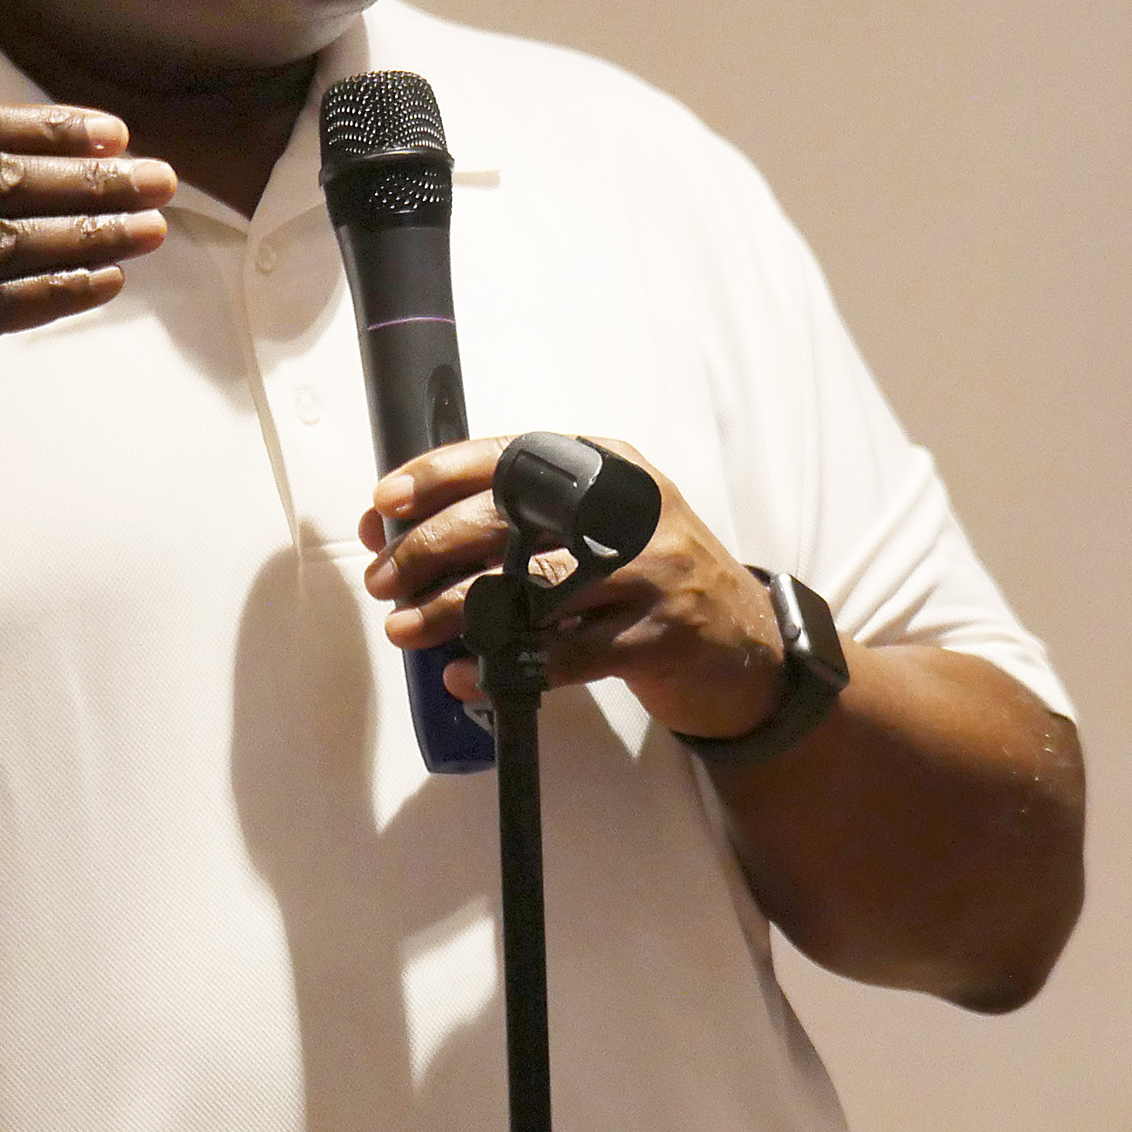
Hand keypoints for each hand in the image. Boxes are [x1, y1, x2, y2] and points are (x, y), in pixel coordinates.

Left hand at [359, 436, 787, 739]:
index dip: (439, 475)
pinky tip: (466, 675)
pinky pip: (560, 655)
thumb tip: (404, 525)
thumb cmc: (651, 582)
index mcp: (609, 468)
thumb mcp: (600, 529)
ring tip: (405, 629)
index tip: (384, 503)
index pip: (511, 456)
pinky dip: (502, 667)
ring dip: (451, 610)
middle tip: (384, 580)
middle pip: (508, 518)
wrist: (747, 647)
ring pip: (525, 589)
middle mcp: (630, 509)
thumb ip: (519, 522)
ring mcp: (649, 571)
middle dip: (428, 548)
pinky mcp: (656, 636)